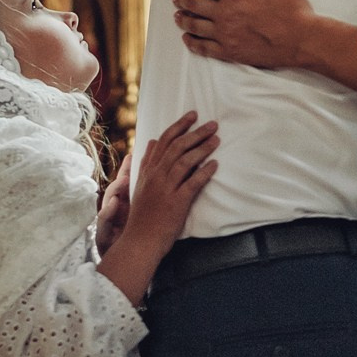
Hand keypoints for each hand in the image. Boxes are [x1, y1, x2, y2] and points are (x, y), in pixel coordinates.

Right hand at [96, 113, 217, 304]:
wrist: (140, 241)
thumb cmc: (143, 215)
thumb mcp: (141, 184)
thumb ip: (147, 163)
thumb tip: (153, 141)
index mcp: (148, 171)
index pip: (164, 141)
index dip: (179, 126)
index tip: (192, 115)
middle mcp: (156, 176)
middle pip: (177, 147)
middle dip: (195, 133)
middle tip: (212, 124)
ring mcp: (166, 189)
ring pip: (185, 161)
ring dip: (202, 148)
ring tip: (216, 139)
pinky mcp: (176, 203)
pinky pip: (192, 183)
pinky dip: (204, 172)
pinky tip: (215, 164)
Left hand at [174, 0, 316, 69]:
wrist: (303, 41)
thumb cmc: (294, 8)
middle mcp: (225, 15)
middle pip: (192, 4)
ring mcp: (226, 36)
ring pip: (194, 26)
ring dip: (182, 19)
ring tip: (178, 15)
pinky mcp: (230, 53)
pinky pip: (203, 48)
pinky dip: (192, 43)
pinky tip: (188, 39)